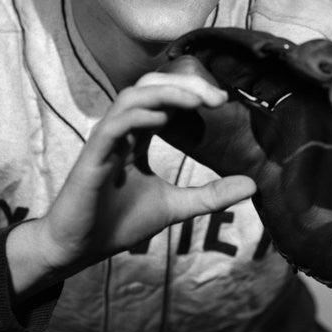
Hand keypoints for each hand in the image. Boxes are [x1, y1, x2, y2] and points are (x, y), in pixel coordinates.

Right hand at [7, 71, 256, 295]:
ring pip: (132, 96)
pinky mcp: (92, 156)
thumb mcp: (175, 206)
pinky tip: (162, 119)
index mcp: (138, 134)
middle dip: (184, 83)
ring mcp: (106, 140)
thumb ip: (210, 195)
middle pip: (150, 85)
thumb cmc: (118, 223)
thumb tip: (252, 184)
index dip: (193, 91)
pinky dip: (138, 115)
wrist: (78, 248)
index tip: (223, 102)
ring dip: (166, 92)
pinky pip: (113, 124)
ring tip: (197, 101)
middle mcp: (122, 129)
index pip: (165, 96)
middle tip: (217, 97)